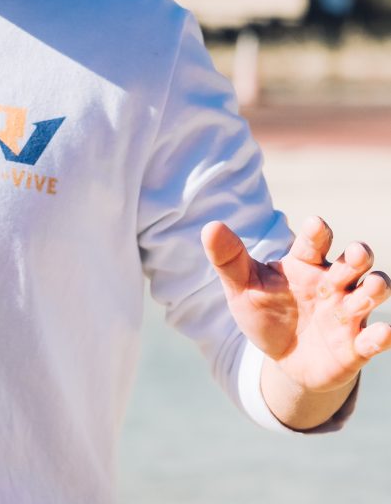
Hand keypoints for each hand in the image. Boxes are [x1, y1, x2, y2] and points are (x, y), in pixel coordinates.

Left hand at [202, 216, 390, 423]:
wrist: (281, 358)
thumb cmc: (265, 312)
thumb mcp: (242, 286)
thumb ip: (228, 259)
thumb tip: (211, 227)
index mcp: (304, 264)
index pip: (314, 241)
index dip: (317, 232)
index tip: (315, 225)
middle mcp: (331, 283)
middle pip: (352, 262)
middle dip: (358, 255)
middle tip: (356, 253)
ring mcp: (346, 313)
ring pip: (370, 294)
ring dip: (375, 288)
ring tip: (372, 286)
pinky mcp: (356, 346)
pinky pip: (372, 339)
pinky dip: (380, 336)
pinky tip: (381, 333)